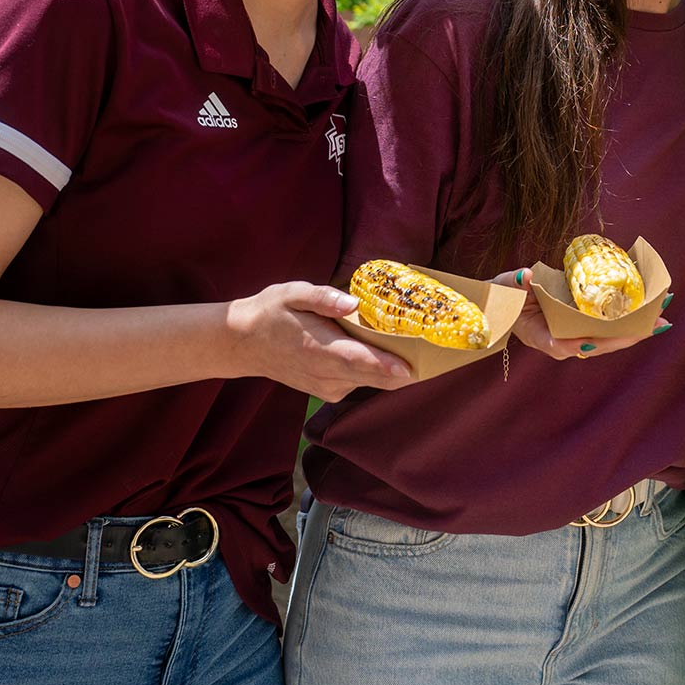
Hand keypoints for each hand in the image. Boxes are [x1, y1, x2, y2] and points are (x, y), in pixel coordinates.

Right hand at [227, 282, 415, 401]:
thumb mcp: (291, 293)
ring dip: (398, 370)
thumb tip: (352, 302)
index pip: (359, 362)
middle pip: (376, 378)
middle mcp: (326, 375)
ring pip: (374, 383)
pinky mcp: (330, 390)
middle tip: (442, 356)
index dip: (388, 367)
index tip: (415, 368)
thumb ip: (322, 298)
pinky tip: (395, 354)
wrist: (242, 343)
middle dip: (409, 369)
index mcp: (319, 349)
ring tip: (427, 350)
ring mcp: (329, 387)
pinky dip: (381, 372)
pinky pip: (363, 383)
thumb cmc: (270, 312)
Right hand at [494, 270, 668, 361]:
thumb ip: (516, 283)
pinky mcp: (585, 327)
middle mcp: (562, 342)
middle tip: (654, 325)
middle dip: (626, 336)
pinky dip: (630, 322)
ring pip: (609, 339)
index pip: (560, 345)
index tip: (594, 342)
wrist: (509, 303)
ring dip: (636, 330)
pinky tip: (650, 314)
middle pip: (598, 344)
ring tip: (661, 319)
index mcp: (541, 337)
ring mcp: (576, 336)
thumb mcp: (507, 289)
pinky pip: (610, 328)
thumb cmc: (507, 298)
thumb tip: (527, 275)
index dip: (578, 344)